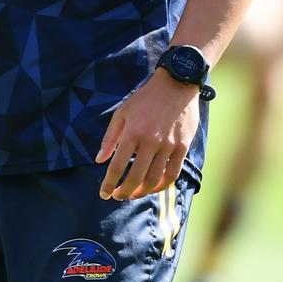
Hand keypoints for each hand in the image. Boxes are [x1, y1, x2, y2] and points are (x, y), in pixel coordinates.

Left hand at [96, 68, 199, 199]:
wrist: (176, 85)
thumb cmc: (145, 98)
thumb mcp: (122, 112)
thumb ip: (110, 137)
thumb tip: (99, 160)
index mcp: (133, 132)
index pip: (118, 165)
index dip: (109, 183)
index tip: (104, 193)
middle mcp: (151, 141)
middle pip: (136, 177)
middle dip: (124, 192)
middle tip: (117, 196)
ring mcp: (169, 145)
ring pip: (155, 179)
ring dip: (142, 192)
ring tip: (133, 194)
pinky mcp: (183, 147)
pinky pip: (173, 174)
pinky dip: (162, 185)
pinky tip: (153, 187)